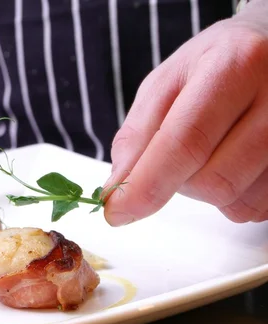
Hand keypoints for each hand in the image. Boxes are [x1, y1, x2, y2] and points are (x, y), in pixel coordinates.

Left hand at [104, 4, 267, 225]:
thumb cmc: (214, 65)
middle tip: (174, 159)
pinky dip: (234, 196)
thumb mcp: (164, 84)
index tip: (117, 210)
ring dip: (207, 192)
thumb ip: (137, 135)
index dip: (146, 186)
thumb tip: (118, 187)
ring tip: (212, 150)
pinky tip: (234, 161)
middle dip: (178, 184)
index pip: (185, 143)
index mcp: (235, 66)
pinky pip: (259, 207)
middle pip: (213, 180)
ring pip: (238, 201)